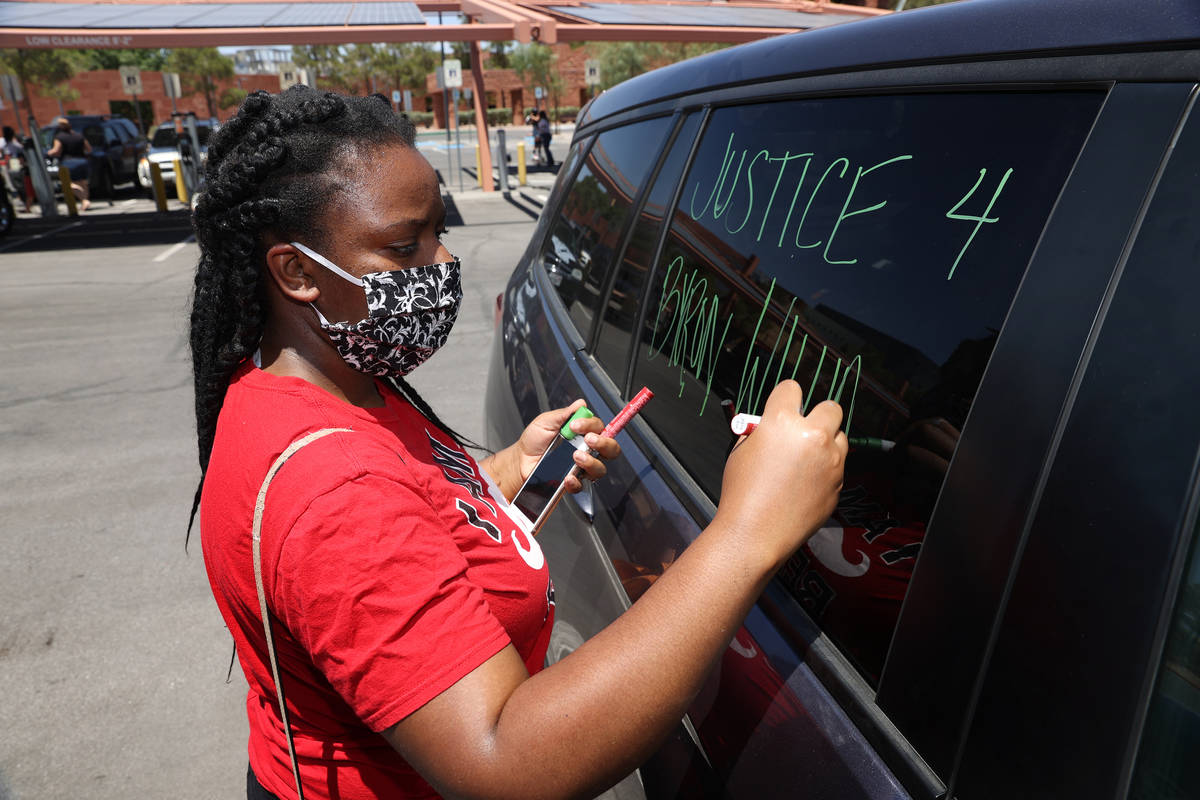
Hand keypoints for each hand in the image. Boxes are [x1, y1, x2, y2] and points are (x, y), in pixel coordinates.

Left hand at [514, 399, 620, 493]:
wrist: (520, 460)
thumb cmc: (534, 440)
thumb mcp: (546, 421)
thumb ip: (565, 414)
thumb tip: (581, 404)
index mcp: (582, 434)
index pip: (600, 428)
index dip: (592, 425)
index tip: (576, 425)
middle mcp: (586, 451)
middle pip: (611, 449)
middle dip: (604, 444)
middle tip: (588, 440)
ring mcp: (581, 467)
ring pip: (600, 469)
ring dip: (591, 462)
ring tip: (575, 456)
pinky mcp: (572, 482)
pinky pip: (581, 485)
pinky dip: (575, 482)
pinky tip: (567, 476)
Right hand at [714, 381, 846, 566]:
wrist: (755, 534)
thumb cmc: (742, 494)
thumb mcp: (741, 452)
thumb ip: (761, 432)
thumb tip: (772, 427)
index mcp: (782, 422)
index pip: (792, 389)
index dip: (785, 397)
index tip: (783, 405)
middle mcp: (812, 436)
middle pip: (830, 407)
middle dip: (818, 415)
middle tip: (804, 429)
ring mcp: (830, 461)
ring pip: (841, 437)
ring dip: (827, 442)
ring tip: (806, 459)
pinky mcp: (838, 484)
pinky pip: (839, 466)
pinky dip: (827, 469)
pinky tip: (806, 483)